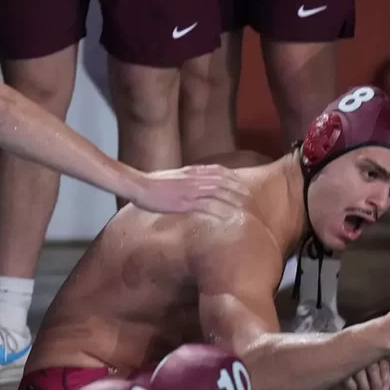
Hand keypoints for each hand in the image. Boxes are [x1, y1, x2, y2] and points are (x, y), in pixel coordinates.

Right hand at [130, 164, 248, 217]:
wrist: (138, 186)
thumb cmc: (152, 184)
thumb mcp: (174, 177)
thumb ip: (187, 179)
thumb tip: (195, 184)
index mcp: (192, 171)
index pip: (220, 171)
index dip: (235, 178)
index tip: (244, 186)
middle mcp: (195, 178)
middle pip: (225, 182)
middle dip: (240, 191)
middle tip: (252, 200)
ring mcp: (191, 190)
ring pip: (220, 193)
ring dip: (235, 202)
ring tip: (246, 210)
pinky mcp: (185, 202)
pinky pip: (208, 206)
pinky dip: (221, 211)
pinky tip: (230, 218)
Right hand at [331, 359, 389, 389]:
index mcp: (375, 366)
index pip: (383, 362)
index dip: (385, 376)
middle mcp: (362, 363)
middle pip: (371, 363)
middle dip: (376, 381)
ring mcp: (349, 367)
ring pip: (359, 368)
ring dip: (364, 384)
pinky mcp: (338, 373)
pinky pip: (346, 373)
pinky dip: (352, 384)